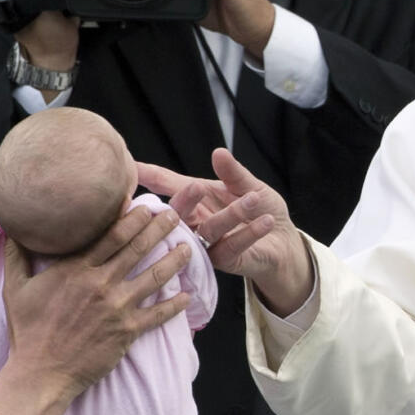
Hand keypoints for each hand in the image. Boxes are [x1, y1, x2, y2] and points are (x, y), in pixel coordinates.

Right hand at [0, 206, 192, 414]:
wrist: (40, 373)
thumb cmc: (27, 331)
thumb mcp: (15, 288)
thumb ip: (15, 255)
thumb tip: (9, 227)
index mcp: (76, 269)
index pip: (112, 235)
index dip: (133, 217)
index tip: (146, 205)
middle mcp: (101, 283)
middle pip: (138, 248)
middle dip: (160, 228)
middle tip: (176, 215)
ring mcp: (117, 307)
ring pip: (155, 276)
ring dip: (175, 260)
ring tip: (189, 247)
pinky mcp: (128, 331)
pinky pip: (159, 314)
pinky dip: (176, 305)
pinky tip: (188, 295)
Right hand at [136, 149, 312, 315]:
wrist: (284, 243)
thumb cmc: (262, 211)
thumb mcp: (250, 186)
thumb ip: (234, 173)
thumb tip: (218, 152)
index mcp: (197, 199)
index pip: (169, 185)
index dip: (150, 175)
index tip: (129, 165)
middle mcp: (196, 222)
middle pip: (179, 212)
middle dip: (185, 199)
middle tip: (196, 186)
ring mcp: (207, 244)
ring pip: (210, 229)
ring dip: (232, 213)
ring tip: (253, 197)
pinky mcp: (224, 261)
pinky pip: (232, 246)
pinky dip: (250, 232)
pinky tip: (264, 220)